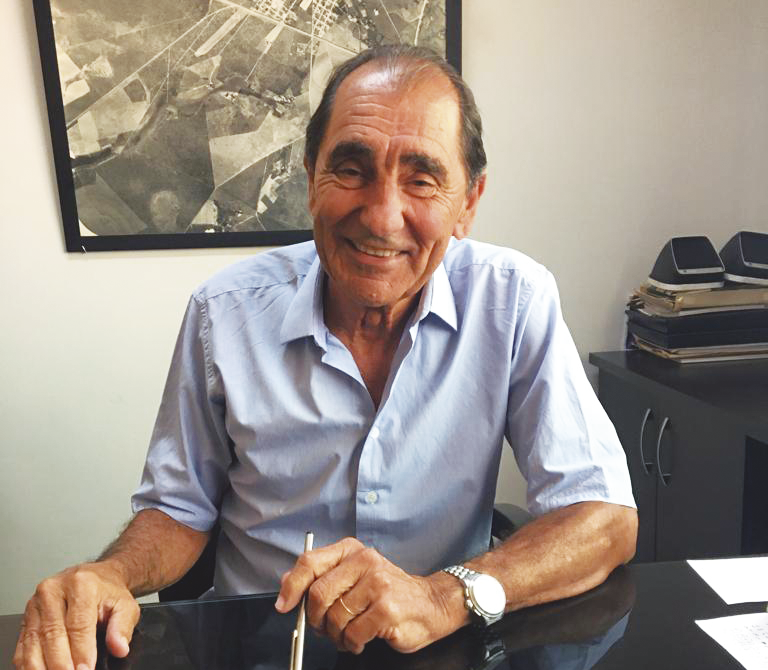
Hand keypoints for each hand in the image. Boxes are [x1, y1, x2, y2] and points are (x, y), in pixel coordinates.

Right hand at [13, 562, 139, 669]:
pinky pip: (23, 645)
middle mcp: (53, 591)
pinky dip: (29, 664)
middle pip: (52, 636)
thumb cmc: (107, 592)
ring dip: (42, 667)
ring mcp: (36, 604)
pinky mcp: (26, 617)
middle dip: (60, 664)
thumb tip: (119, 648)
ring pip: (34, 643)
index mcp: (80, 585)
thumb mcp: (125, 605)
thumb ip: (122, 627)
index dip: (81, 652)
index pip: (78, 625)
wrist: (95, 578)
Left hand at [275, 537, 467, 653]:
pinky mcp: (387, 609)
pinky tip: (361, 639)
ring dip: (335, 635)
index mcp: (352, 551)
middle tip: (324, 628)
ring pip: (335, 617)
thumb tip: (287, 583)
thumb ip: (321, 577)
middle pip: (319, 593)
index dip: (292, 586)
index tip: (284, 606)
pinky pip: (352, 634)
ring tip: (347, 635)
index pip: (310, 562)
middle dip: (316, 619)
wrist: (431, 604)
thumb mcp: (354, 576)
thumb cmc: (389, 592)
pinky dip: (351, 643)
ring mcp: (378, 584)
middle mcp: (365, 561)